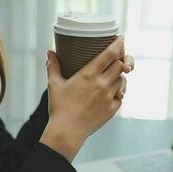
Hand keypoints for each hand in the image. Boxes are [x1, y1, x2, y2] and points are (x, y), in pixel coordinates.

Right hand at [39, 37, 133, 161]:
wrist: (67, 131)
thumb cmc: (59, 107)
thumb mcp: (54, 84)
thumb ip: (53, 66)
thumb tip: (50, 52)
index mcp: (88, 74)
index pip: (110, 53)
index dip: (118, 44)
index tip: (120, 38)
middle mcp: (102, 83)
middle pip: (120, 64)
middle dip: (120, 59)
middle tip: (115, 58)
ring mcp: (109, 97)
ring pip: (122, 80)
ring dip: (118, 76)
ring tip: (110, 77)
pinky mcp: (112, 109)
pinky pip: (121, 95)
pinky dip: (118, 91)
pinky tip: (110, 92)